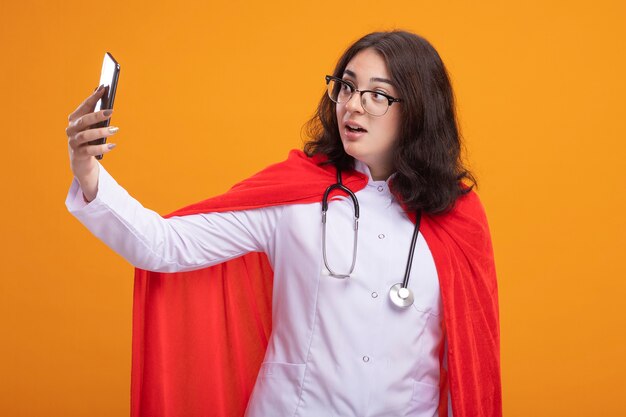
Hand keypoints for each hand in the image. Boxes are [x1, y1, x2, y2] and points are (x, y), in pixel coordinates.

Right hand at [65, 85, 118, 200]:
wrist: (80, 161)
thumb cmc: (89, 139)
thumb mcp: (91, 126)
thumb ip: (95, 112)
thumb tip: (102, 92)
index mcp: (74, 119)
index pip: (84, 106)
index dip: (93, 97)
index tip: (103, 89)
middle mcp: (71, 129)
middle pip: (84, 120)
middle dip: (97, 115)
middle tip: (111, 111)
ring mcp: (73, 142)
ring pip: (87, 135)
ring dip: (101, 132)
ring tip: (115, 129)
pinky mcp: (79, 154)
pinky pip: (91, 150)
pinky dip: (102, 148)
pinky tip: (113, 145)